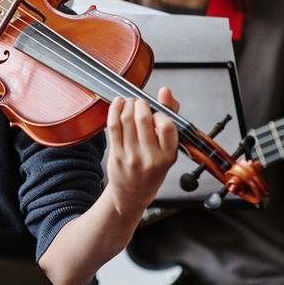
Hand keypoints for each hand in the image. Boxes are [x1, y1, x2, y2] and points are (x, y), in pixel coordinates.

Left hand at [104, 87, 178, 215]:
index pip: (167, 125)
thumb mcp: (168, 149)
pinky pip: (113, 125)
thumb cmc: (152, 168)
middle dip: (140, 103)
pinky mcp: (116, 154)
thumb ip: (170, 117)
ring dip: (127, 104)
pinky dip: (114, 109)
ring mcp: (131, 156)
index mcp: (168, 155)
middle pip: (143, 118)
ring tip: (129, 102)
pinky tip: (118, 103)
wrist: (132, 193)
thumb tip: (165, 91)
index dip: (160, 112)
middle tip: (140, 102)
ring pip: (126, 119)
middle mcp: (150, 157)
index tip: (156, 112)